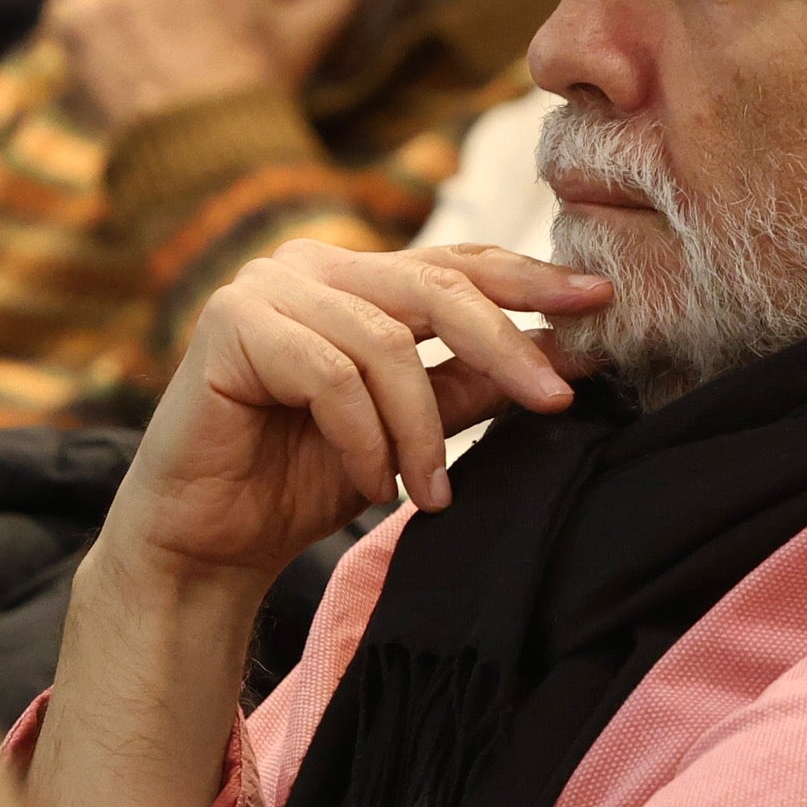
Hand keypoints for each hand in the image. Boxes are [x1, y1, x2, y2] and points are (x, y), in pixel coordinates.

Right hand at [109, 239, 613, 583]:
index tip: (600, 304)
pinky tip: (374, 486)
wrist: (206, 544)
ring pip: (387, 345)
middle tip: (558, 399)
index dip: (529, 278)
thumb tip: (568, 355)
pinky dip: (366, 439)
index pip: (456, 261)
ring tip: (429, 493)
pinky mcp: (230, 325)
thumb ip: (472, 386)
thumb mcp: (408, 431)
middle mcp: (309, 265)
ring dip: (420, 432)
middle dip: (505, 344)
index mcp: (354, 277)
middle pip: (436, 286)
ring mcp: (264, 287)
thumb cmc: (301, 482)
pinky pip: (332, 376)